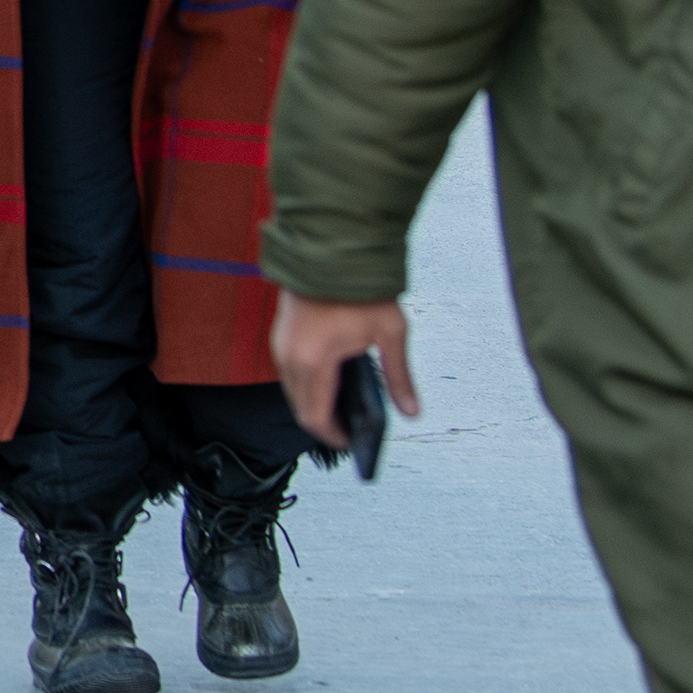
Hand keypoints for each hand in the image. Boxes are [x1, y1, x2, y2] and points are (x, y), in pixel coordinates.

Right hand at [273, 292, 419, 446]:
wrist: (330, 249)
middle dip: (322, 423)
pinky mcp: (281, 333)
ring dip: (311, 403)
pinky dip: (305, 384)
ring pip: (291, 389)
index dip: (332, 436)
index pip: (315, 416)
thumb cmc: (360, 288)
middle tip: (349, 430)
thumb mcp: (390, 333)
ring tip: (342, 409)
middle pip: (299, 406)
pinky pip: (288, 371)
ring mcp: (280, 344)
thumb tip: (411, 411)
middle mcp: (289, 356)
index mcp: (313, 362)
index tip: (350, 444)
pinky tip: (329, 381)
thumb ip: (398, 377)